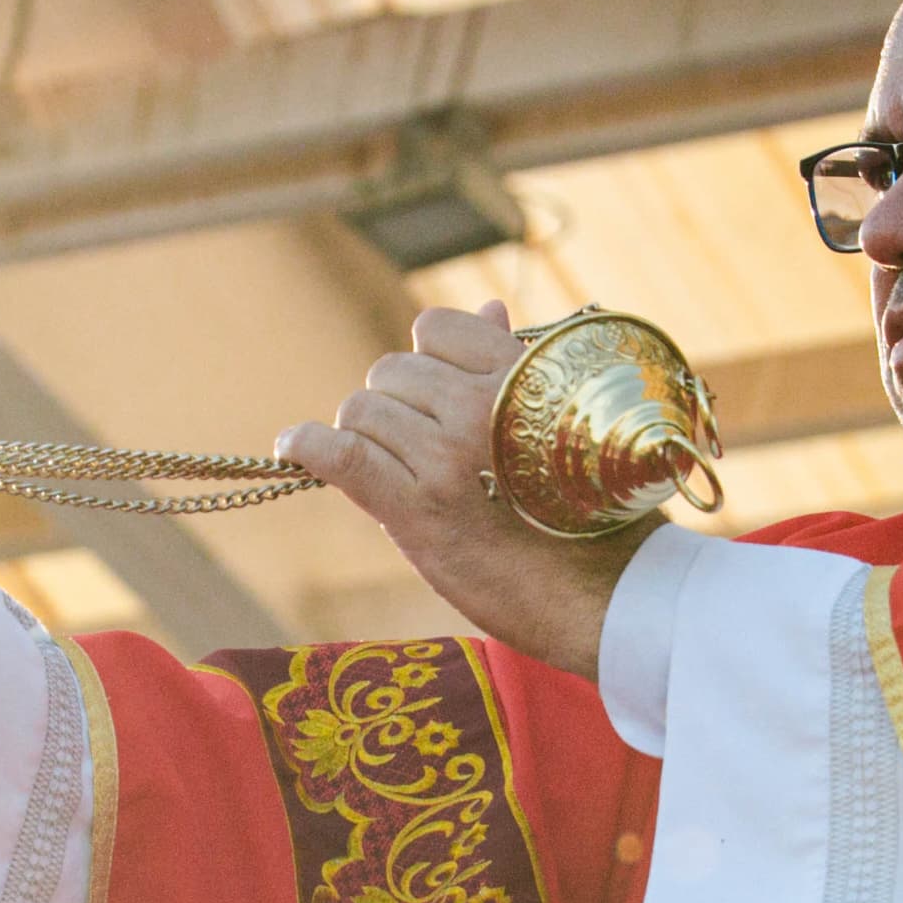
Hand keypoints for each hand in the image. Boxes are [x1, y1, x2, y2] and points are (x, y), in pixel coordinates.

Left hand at [278, 301, 654, 680]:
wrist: (609, 593)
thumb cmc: (591, 510)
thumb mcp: (563, 423)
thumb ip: (514, 366)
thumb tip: (487, 309)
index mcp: (523, 377)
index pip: (434, 329)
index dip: (425, 364)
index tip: (434, 400)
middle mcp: (483, 405)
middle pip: (389, 374)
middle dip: (394, 409)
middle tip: (420, 454)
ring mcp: (448, 456)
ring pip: (362, 412)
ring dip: (368, 441)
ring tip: (402, 477)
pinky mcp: (420, 509)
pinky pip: (341, 456)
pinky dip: (309, 449)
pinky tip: (294, 446)